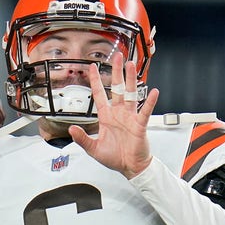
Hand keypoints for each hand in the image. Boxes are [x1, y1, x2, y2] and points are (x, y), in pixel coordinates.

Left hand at [69, 53, 158, 178]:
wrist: (130, 167)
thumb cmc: (114, 157)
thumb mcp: (93, 149)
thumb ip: (82, 138)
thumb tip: (71, 129)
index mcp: (106, 116)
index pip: (100, 94)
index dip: (96, 81)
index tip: (93, 67)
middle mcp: (118, 113)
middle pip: (117, 88)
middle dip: (116, 72)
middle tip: (117, 57)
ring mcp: (130, 117)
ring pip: (130, 94)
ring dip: (131, 80)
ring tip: (131, 65)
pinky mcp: (140, 124)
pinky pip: (144, 111)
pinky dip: (149, 102)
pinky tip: (153, 92)